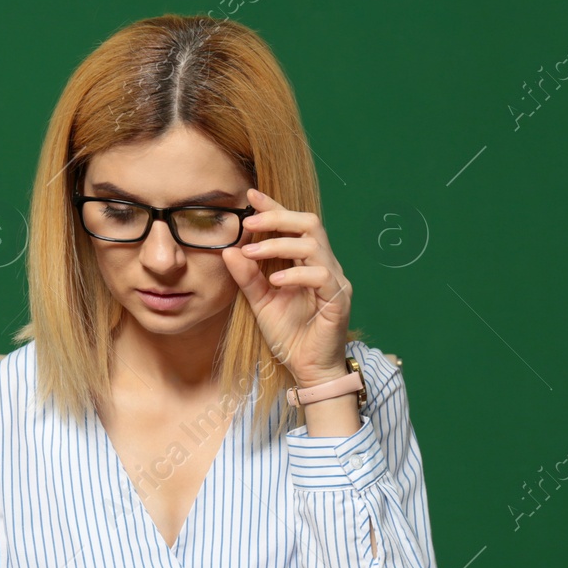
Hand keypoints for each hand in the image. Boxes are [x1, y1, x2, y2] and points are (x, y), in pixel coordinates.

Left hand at [220, 187, 350, 386]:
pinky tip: (275, 280)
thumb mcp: (261, 303)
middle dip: (278, 217)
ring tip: (253, 252)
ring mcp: (335, 281)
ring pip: (314, 245)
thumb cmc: (290, 336)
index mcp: (307, 263)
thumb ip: (247, 278)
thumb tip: (229, 250)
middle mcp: (325, 265)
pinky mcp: (338, 299)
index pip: (294, 225)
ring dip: (280, 244)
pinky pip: (321, 275)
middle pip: (310, 223)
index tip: (250, 197)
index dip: (274, 208)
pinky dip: (295, 274)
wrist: (309, 370)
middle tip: (249, 222)